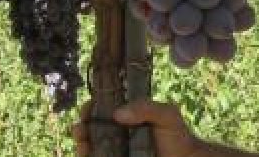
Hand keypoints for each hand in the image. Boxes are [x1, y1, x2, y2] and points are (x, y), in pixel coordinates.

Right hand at [73, 99, 207, 156]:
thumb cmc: (177, 137)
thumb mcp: (166, 115)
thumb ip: (146, 108)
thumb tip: (118, 113)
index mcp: (127, 117)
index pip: (103, 109)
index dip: (92, 107)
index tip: (88, 107)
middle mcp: (118, 134)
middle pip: (90, 129)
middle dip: (81, 127)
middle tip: (81, 127)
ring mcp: (115, 151)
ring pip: (89, 148)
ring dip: (81, 145)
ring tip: (83, 145)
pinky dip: (88, 156)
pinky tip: (88, 154)